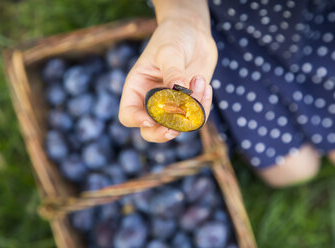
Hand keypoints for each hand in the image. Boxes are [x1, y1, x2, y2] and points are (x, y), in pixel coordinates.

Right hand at [119, 9, 216, 141]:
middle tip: (175, 128)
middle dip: (163, 132)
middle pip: (150, 131)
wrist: (193, 32)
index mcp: (137, 88)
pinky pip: (196, 118)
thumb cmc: (174, 37)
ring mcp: (172, 105)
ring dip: (192, 110)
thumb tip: (179, 92)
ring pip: (178, 127)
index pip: (128, 114)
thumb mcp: (169, 51)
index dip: (137, 120)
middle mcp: (152, 101)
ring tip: (199, 80)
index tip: (151, 118)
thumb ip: (173, 72)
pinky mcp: (190, 104)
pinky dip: (203, 107)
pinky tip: (206, 85)